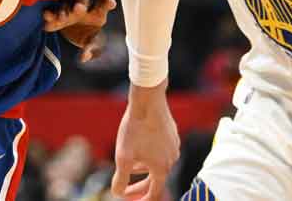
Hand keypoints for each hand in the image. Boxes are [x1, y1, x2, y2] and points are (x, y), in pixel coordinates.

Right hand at [42, 0, 115, 61]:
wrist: (75, 34)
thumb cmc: (89, 36)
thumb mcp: (93, 44)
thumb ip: (91, 49)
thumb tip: (83, 56)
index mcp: (98, 11)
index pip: (104, 2)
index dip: (107, 1)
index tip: (110, 3)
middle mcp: (83, 6)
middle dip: (81, 3)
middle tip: (79, 8)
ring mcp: (68, 7)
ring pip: (66, 3)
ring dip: (64, 10)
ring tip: (62, 18)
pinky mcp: (54, 14)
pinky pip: (51, 10)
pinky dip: (49, 13)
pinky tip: (47, 16)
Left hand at [111, 82, 178, 199]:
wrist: (148, 101)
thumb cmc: (135, 129)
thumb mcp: (123, 156)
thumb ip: (120, 178)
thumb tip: (117, 193)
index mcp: (162, 169)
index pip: (155, 192)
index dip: (142, 199)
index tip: (131, 200)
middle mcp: (172, 159)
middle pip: (156, 179)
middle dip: (139, 186)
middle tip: (126, 189)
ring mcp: (174, 146)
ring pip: (158, 163)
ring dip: (144, 169)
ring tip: (130, 165)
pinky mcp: (173, 134)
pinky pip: (161, 151)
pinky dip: (150, 154)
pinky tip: (140, 147)